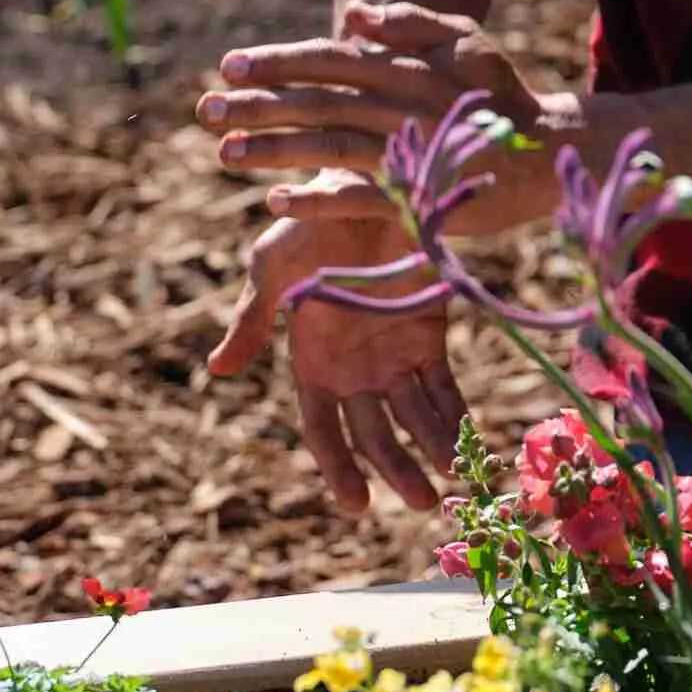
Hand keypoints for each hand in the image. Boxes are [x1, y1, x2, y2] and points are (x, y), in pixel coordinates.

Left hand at [197, 1, 542, 176]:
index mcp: (408, 68)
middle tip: (205, 110)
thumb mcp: (466, 41)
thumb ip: (411, 23)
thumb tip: (352, 16)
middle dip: (257, 105)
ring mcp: (411, 155)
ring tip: (224, 153)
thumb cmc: (500, 93)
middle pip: (317, 102)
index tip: (228, 65)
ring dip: (273, 150)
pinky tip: (278, 201)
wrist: (549, 154)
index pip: (330, 59)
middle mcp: (403, 108)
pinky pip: (360, 199)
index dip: (277, 61)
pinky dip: (319, 200)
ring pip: (328, 148)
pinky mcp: (421, 199)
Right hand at [206, 179, 469, 512]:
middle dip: (397, 469)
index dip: (337, 466)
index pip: (323, 429)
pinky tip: (475, 442)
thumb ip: (250, 319)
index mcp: (312, 365)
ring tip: (458, 477)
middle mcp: (355, 372)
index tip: (357, 503)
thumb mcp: (271, 267)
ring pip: (416, 417)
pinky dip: (459, 415)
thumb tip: (216, 369)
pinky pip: (445, 385)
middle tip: (424, 501)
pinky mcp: (429, 336)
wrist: (362, 188)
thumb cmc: (307, 227)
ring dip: (435, 449)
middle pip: (376, 434)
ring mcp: (394, 357)